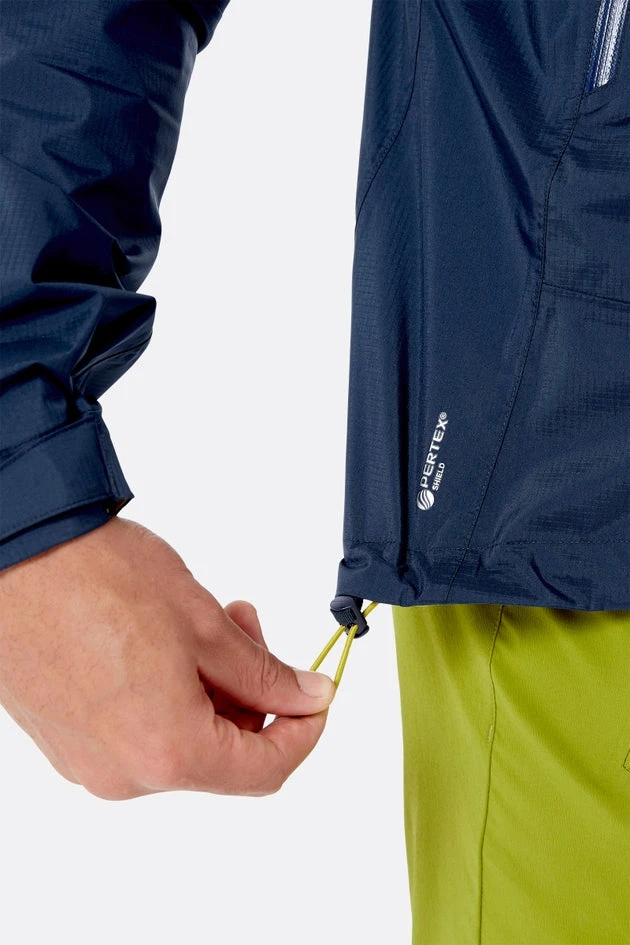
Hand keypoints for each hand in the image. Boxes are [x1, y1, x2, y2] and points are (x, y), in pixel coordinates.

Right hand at [0, 517, 334, 798]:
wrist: (13, 550)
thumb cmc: (95, 576)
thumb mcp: (204, 622)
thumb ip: (262, 673)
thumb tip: (305, 696)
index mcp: (167, 752)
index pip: (264, 770)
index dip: (303, 731)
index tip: (314, 696)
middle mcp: (123, 773)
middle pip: (220, 755)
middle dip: (251, 694)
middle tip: (251, 630)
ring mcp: (86, 758)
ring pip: (179, 740)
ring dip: (209, 688)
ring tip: (208, 622)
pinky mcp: (64, 737)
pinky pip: (137, 730)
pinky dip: (168, 694)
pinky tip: (165, 641)